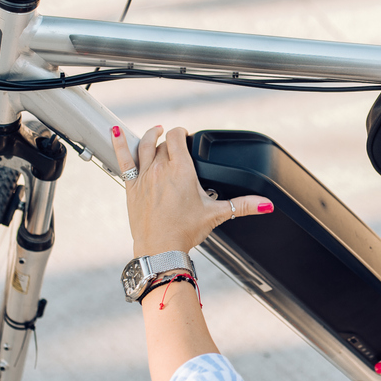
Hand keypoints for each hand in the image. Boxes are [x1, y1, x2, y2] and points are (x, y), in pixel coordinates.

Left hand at [112, 125, 273, 256]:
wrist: (160, 249)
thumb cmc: (185, 232)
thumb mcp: (216, 215)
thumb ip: (243, 205)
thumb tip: (265, 204)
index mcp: (181, 170)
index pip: (177, 137)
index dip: (181, 133)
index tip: (185, 136)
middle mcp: (161, 169)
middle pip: (163, 143)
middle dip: (170, 140)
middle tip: (175, 144)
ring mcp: (144, 176)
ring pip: (144, 146)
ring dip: (150, 136)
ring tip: (155, 132)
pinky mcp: (131, 187)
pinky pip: (123, 158)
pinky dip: (119, 142)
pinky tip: (115, 130)